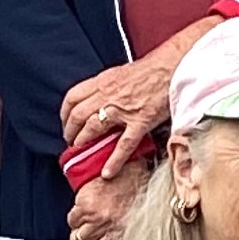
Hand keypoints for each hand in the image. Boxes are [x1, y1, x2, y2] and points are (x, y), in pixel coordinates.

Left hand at [60, 29, 200, 179]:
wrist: (173, 68)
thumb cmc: (150, 71)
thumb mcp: (120, 73)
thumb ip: (105, 87)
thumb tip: (95, 100)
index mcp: (103, 82)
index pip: (72, 97)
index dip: (64, 114)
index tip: (66, 123)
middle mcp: (109, 95)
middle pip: (78, 115)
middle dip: (70, 131)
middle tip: (72, 142)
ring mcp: (124, 110)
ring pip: (94, 128)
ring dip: (84, 142)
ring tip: (83, 152)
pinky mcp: (141, 121)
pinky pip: (124, 144)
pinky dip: (114, 160)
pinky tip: (107, 172)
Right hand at [60, 159, 146, 239]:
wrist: (135, 160)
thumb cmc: (141, 187)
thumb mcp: (140, 219)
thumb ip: (123, 236)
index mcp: (125, 235)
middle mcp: (110, 229)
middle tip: (89, 233)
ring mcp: (97, 217)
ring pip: (75, 234)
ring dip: (80, 227)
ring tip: (93, 213)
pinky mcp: (86, 203)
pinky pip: (73, 217)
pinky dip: (78, 212)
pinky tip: (90, 201)